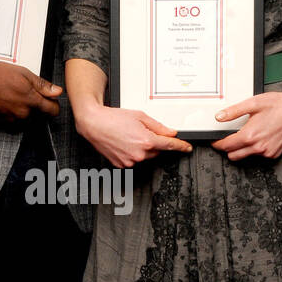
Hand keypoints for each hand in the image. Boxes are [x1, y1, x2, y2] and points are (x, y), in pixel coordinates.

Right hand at [0, 62, 61, 120]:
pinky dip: (15, 111)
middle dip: (36, 103)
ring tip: (14, 94)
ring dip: (25, 107)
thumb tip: (57, 92)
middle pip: (40, 113)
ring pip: (27, 116)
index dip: (54, 104)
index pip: (53, 110)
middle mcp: (24, 112)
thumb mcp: (23, 73)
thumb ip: (42, 85)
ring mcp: (14, 119)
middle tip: (25, 91)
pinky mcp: (5, 122)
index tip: (51, 99)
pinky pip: (16, 118)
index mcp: (31, 99)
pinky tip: (8, 100)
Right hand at [77, 103, 192, 167]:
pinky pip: (134, 160)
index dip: (181, 146)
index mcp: (147, 141)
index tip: (187, 148)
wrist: (94, 124)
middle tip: (142, 132)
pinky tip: (124, 143)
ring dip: (143, 148)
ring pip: (145, 156)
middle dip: (154, 143)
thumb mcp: (140, 116)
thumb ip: (158, 126)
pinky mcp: (122, 165)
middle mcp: (140, 154)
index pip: (170, 145)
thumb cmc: (114, 118)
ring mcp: (130, 161)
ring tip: (129, 136)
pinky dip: (132, 153)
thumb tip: (170, 133)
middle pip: (157, 151)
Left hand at [212, 91, 281, 161]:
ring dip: (242, 149)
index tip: (215, 141)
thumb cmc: (277, 104)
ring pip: (246, 156)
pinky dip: (256, 149)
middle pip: (233, 155)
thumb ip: (233, 112)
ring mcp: (267, 152)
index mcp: (250, 135)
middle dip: (228, 148)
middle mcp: (258, 147)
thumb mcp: (252, 103)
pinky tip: (260, 137)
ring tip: (247, 136)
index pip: (226, 146)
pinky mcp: (274, 154)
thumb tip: (219, 117)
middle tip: (228, 138)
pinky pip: (259, 156)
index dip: (217, 144)